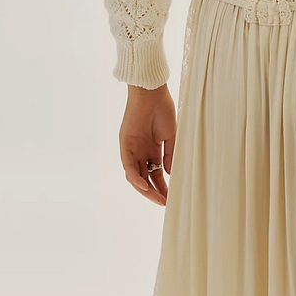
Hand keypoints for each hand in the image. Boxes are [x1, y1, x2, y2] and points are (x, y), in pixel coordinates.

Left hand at [119, 83, 175, 205]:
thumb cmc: (163, 108)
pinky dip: (136, 177)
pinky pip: (129, 166)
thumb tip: (170, 174)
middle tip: (164, 203)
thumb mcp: (171, 135)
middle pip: (146, 177)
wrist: (152, 92)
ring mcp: (132, 148)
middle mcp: (141, 151)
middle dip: (155, 191)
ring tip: (157, 198)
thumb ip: (170, 154)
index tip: (171, 197)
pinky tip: (145, 186)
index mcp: (152, 148)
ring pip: (136, 175)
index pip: (156, 173)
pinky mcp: (125, 144)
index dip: (163, 186)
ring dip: (146, 189)